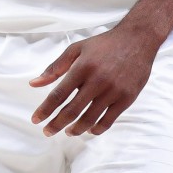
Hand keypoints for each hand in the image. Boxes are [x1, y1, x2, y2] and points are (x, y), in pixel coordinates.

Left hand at [29, 26, 157, 136]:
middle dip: (56, 124)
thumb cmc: (104, 44)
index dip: (45, 110)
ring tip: (68, 132)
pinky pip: (109, 120)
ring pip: (90, 119)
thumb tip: (34, 84)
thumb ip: (55, 67)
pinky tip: (89, 129)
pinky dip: (97, 129)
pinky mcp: (127, 98)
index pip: (59, 94)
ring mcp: (113, 91)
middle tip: (47, 131)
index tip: (36, 119)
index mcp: (82, 67)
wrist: (138, 40)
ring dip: (76, 129)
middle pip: (72, 110)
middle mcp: (97, 80)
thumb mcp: (77, 49)